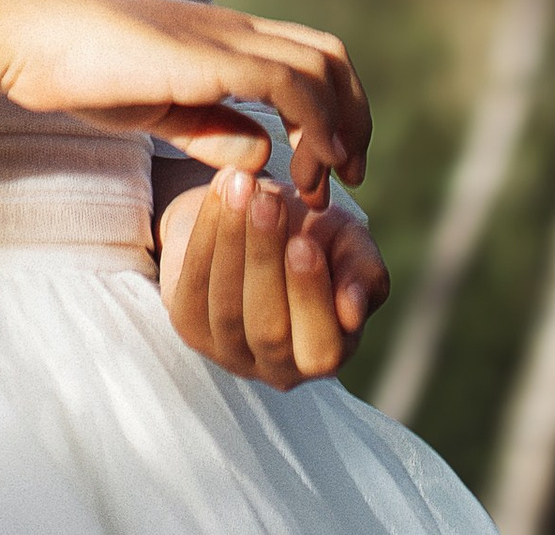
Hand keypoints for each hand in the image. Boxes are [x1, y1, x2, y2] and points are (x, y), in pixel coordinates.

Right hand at [0, 0, 368, 198]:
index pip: (308, 54)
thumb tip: (262, 152)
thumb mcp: (160, 108)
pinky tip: (304, 168)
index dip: (336, 107)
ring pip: (319, 65)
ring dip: (338, 128)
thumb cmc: (82, 69)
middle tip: (349, 177)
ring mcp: (220, 38)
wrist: (30, 34)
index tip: (332, 167)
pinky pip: (284, 82)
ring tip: (325, 186)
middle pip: (329, 54)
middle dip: (355, 116)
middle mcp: (232, 30)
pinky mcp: (204, 57)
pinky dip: (311, 124)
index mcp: (222, 37)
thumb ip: (210, 128)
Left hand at [158, 166, 389, 389]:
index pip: (320, 347)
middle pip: (267, 328)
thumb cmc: (315, 237)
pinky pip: (192, 286)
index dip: (309, 297)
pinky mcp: (190, 327)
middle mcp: (276, 368)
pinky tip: (220, 192)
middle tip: (266, 202)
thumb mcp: (350, 247)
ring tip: (241, 186)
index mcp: (325, 355)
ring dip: (232, 241)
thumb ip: (364, 274)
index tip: (305, 242)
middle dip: (264, 260)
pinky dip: (205, 235)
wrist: (259, 221)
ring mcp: (228, 353)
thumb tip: (352, 309)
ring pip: (226, 308)